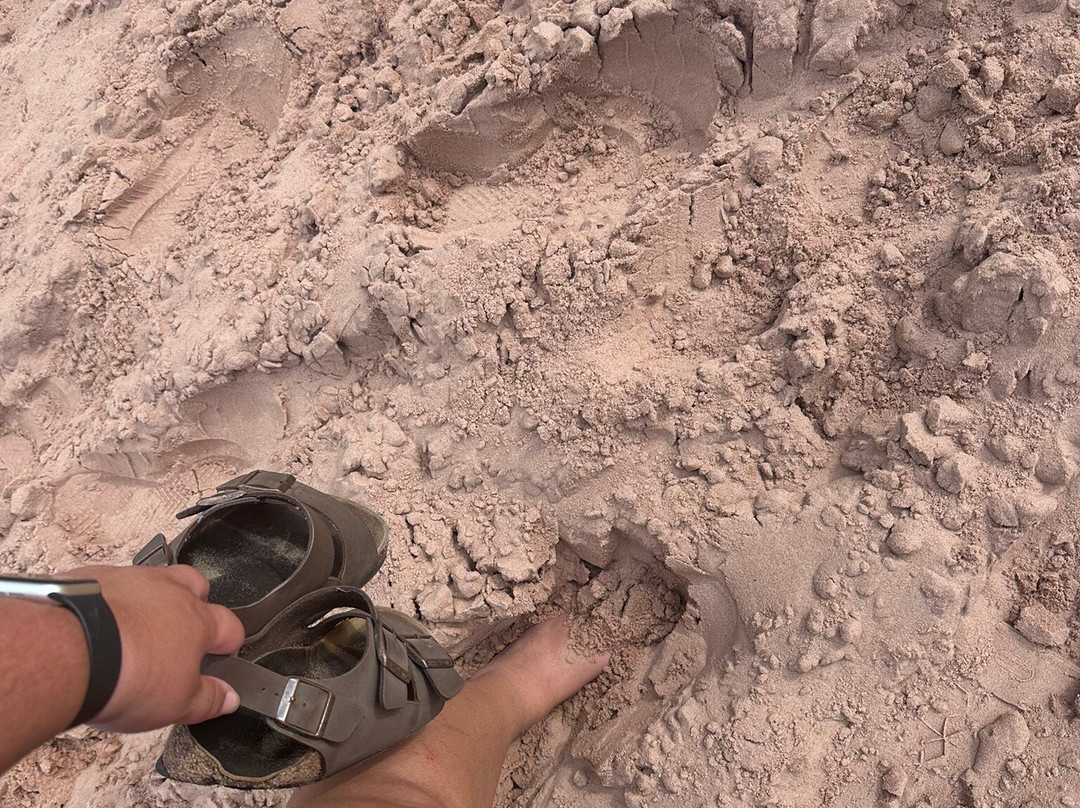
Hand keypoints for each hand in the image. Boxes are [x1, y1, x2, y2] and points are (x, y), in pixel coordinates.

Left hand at [67, 565, 244, 731]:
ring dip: (153, 597)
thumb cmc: (125, 674)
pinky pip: (112, 582)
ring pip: (154, 578)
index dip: (231, 640)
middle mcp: (169, 593)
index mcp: (196, 621)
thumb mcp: (176, 704)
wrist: (69, 653)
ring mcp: (132, 581)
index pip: (229, 625)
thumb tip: (228, 699)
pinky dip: (112, 598)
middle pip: (196, 585)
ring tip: (138, 624)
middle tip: (184, 628)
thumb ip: (208, 700)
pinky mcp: (95, 577)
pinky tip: (100, 621)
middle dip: (197, 602)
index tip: (226, 651)